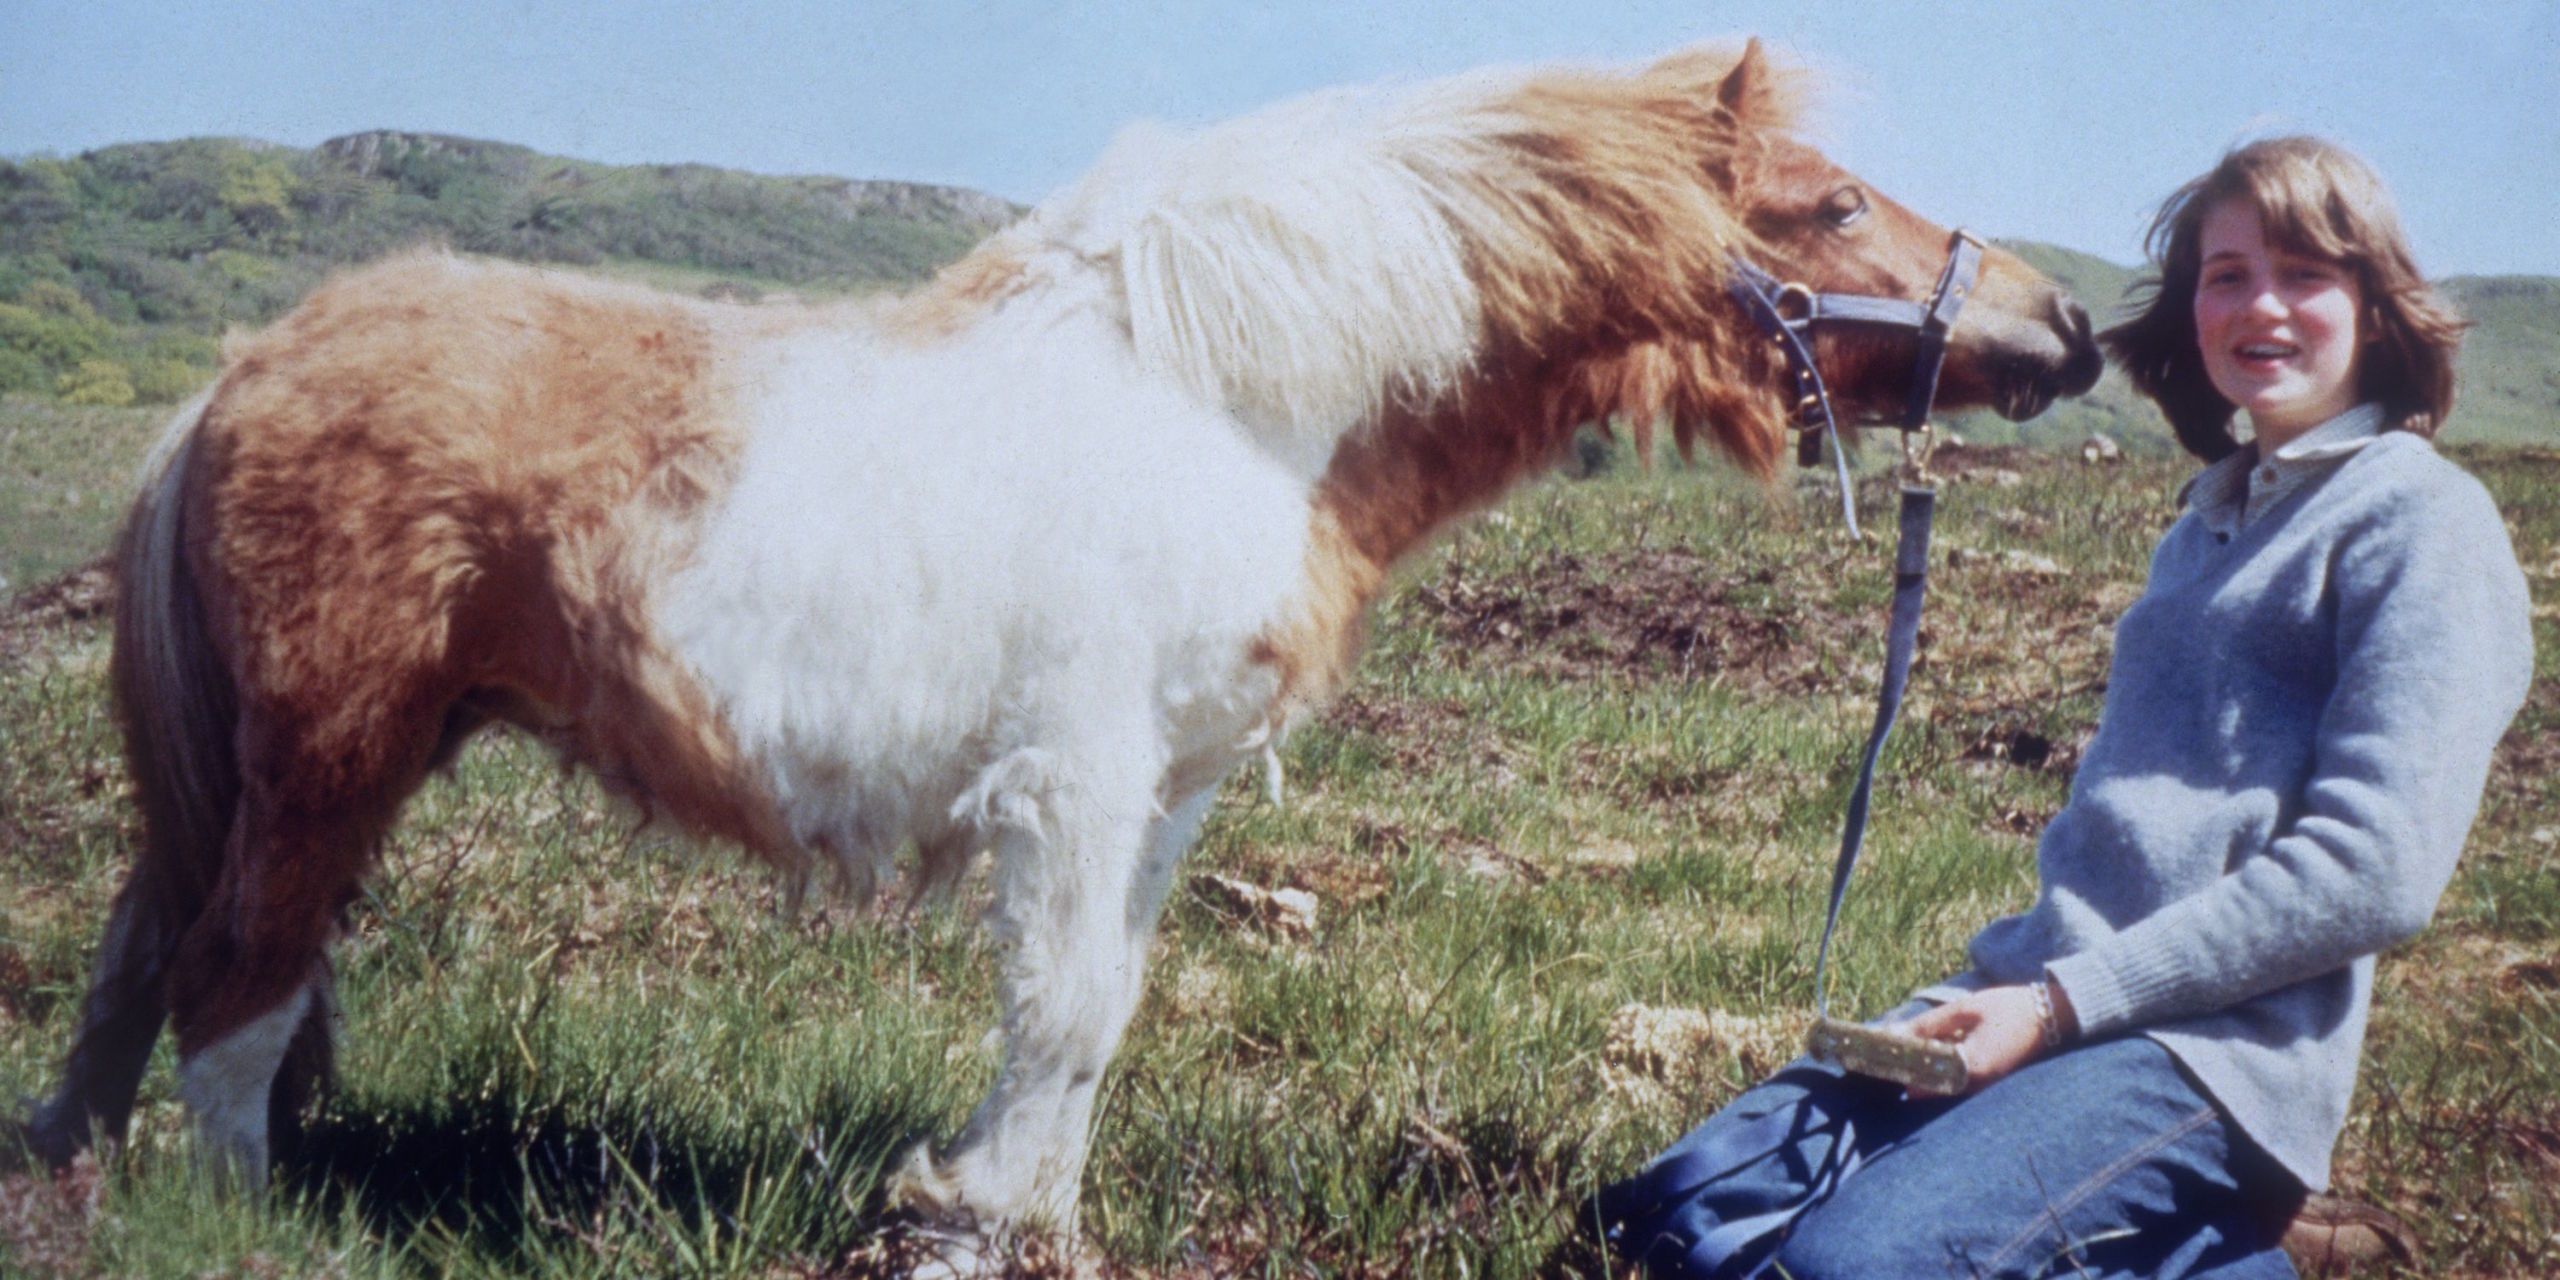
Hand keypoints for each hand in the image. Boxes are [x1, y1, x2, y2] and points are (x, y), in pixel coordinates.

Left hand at [1900, 984, 2058, 1095]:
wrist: (2052, 1016)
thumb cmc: (2008, 1008)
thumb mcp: (1965, 1009)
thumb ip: (1931, 1024)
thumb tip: (1899, 1034)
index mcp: (1971, 1066)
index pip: (1925, 1079)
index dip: (1902, 1071)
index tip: (1882, 1060)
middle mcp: (1978, 1083)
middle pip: (1932, 1086)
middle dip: (1911, 1072)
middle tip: (1891, 1057)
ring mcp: (1986, 1085)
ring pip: (1945, 1084)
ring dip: (1927, 1070)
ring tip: (1909, 1051)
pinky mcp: (1991, 1080)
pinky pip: (1960, 1079)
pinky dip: (1944, 1068)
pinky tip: (1936, 1051)